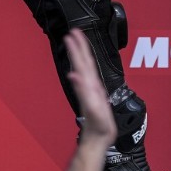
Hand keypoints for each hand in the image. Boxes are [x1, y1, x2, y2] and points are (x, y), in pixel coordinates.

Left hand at [64, 28, 114, 147]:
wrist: (98, 139)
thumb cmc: (96, 126)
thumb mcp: (91, 107)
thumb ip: (82, 90)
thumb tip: (73, 74)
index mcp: (88, 86)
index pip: (81, 62)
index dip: (77, 48)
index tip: (72, 35)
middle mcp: (89, 86)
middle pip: (83, 62)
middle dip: (78, 47)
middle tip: (73, 32)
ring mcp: (92, 91)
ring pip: (86, 68)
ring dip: (82, 55)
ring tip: (78, 44)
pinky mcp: (96, 96)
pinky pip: (92, 78)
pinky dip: (88, 71)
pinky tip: (85, 69)